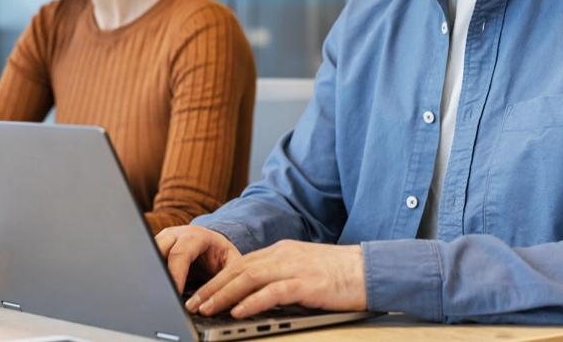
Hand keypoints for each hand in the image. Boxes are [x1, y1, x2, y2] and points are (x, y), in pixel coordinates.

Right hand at [156, 225, 240, 294]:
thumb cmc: (221, 255)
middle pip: (158, 249)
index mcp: (196, 236)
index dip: (175, 274)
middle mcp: (176, 234)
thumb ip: (228, 278)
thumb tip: (226, 298)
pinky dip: (149, 274)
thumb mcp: (232, 263)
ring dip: (151, 273)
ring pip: (148, 254)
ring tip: (154, 293)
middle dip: (157, 272)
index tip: (174, 294)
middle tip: (159, 295)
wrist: (214, 244)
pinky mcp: (155, 248)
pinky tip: (152, 288)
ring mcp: (163, 239)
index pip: (180, 253)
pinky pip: (148, 260)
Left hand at [184, 240, 365, 318]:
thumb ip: (278, 276)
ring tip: (206, 308)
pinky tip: (238, 311)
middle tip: (192, 303)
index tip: (198, 293)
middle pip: (238, 269)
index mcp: (280, 251)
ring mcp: (294, 267)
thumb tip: (251, 295)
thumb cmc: (338, 274)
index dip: (216, 278)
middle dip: (212, 287)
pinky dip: (252, 301)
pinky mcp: (307, 283)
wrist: (370, 269)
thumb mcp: (302, 269)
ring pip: (249, 278)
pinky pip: (273, 291)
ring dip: (224, 294)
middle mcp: (283, 255)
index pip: (239, 263)